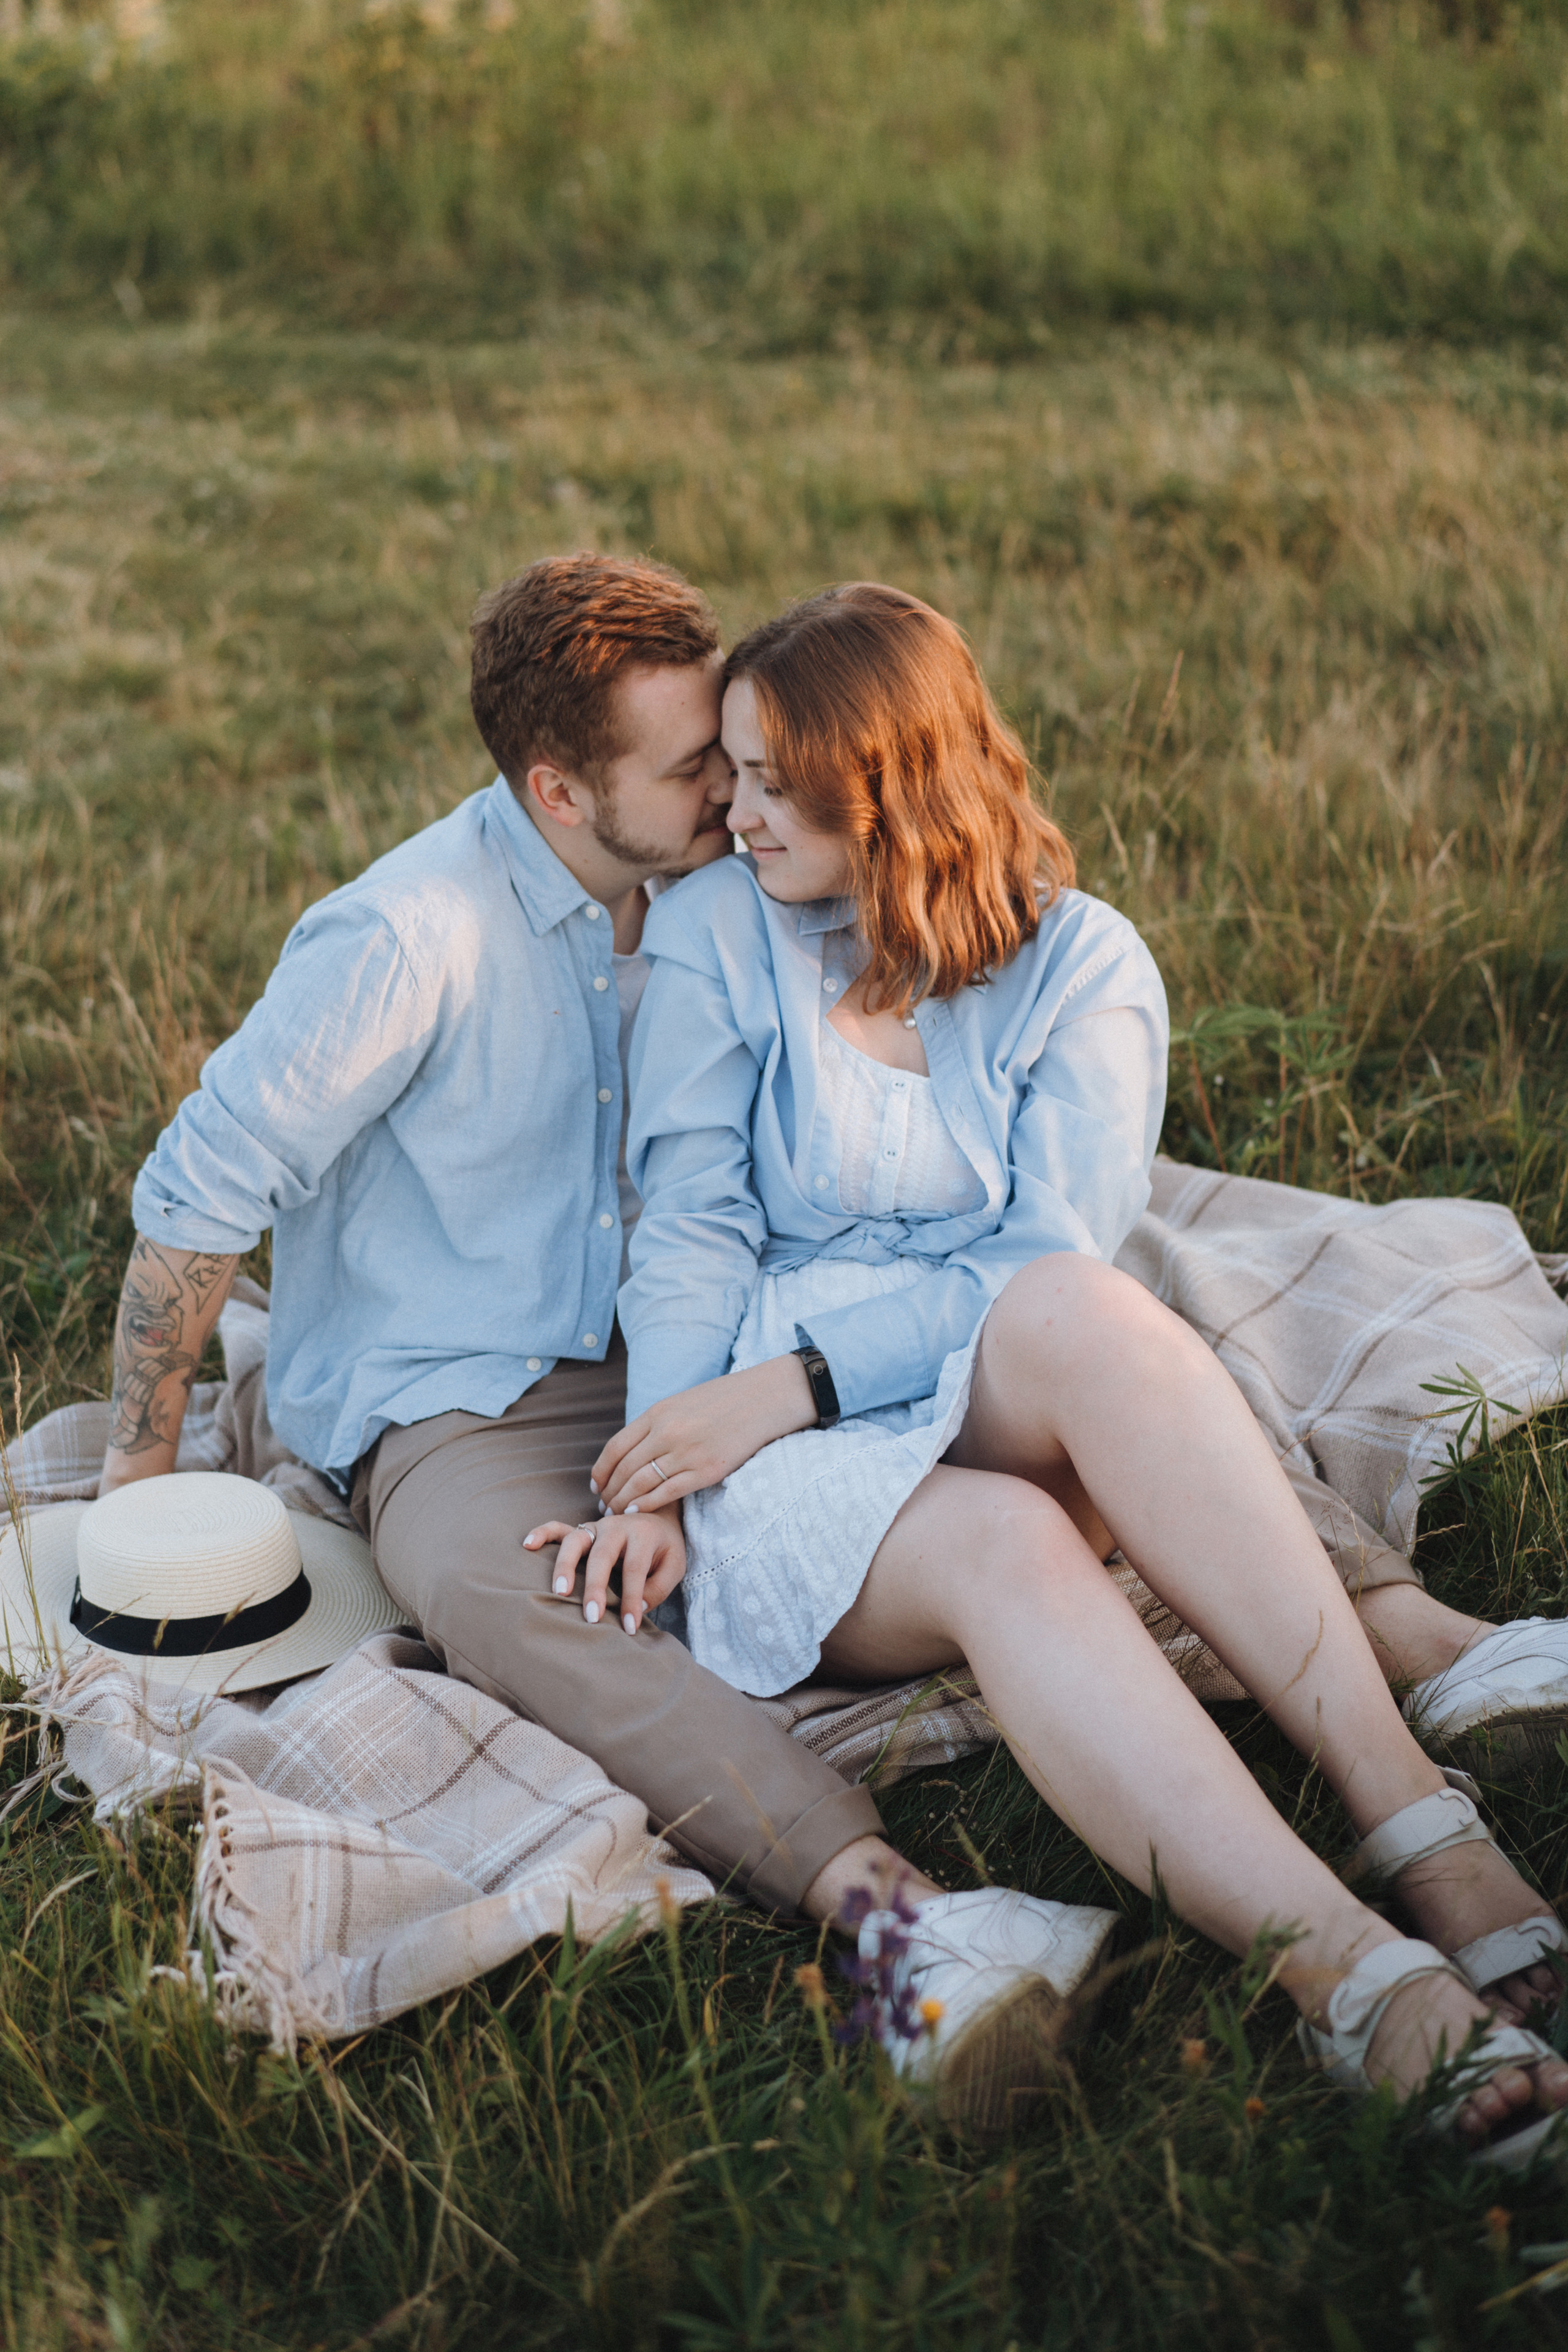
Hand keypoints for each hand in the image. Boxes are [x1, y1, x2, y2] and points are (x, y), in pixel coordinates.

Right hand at [523, 1505, 686, 1634]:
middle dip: (595, 1588)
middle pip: (602, 1556)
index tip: (630, 1627)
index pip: (634, 1570)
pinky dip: (542, 1533)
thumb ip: (658, 1587)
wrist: (659, 1516)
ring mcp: (596, 1526)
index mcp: (643, 1534)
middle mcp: (617, 1527)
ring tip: (560, 1591)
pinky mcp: (583, 1529)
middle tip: (592, 1617)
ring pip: (575, 1541)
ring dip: (566, 1566)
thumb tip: (635, 1608)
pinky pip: (558, 1527)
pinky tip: (528, 1545)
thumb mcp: (675, 1565)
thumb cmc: (664, 1548)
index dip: (630, 1600)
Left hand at [591, 1354, 818, 1513]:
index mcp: (657, 1413)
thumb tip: (632, 1451)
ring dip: (623, 1502)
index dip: (600, 1471)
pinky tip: (637, 1511)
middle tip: (603, 1507)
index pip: (615, 1447)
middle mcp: (666, 1432)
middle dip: (609, 1492)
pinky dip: (647, 1504)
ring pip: (641, 1484)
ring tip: (616, 1513)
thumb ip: (656, 1425)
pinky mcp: (706, 1471)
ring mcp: (686, 1452)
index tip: (595, 1486)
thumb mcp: (680, 1403)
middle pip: (625, 1469)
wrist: (762, 1399)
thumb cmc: (722, 1400)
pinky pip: (667, 1492)